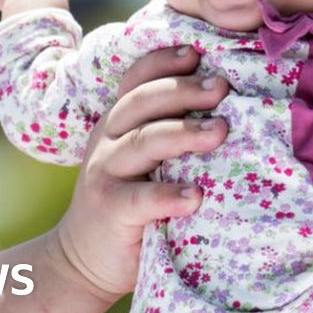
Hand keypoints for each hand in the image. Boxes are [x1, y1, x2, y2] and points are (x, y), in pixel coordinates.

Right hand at [53, 46, 229, 302]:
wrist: (83, 259)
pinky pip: (141, 198)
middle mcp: (108, 139)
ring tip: (220, 131)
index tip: (196, 53)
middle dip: (183, 90)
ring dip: (184, 133)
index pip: (136, 80)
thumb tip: (228, 105)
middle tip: (221, 87)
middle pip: (143, 102)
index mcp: (118, 121)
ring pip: (144, 141)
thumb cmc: (131, 201)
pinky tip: (196, 196)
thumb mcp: (142, 160)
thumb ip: (169, 133)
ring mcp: (106, 173)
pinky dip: (168, 196)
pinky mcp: (110, 209)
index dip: (163, 62)